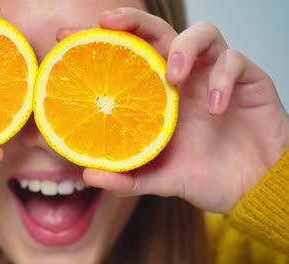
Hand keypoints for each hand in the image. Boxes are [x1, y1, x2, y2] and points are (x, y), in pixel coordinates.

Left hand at [59, 8, 288, 212]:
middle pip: (158, 32)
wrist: (251, 189)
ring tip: (173, 74)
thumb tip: (89, 176)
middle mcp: (183, 79)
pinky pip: (236, 62)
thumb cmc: (203, 176)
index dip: (100, 42)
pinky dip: (224, 77)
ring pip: (202, 33)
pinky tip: (216, 107)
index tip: (66, 35)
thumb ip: (127, 178)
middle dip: (134, 21)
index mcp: (157, 95)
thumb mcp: (159, 179)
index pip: (127, 56)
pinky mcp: (248, 81)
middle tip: (108, 22)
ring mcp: (214, 75)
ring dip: (185, 46)